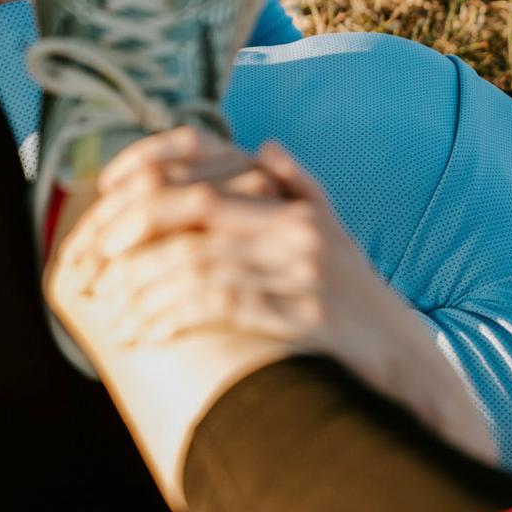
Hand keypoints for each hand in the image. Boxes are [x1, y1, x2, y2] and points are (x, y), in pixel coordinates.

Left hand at [56, 131, 378, 359]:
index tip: (104, 222)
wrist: (412, 365)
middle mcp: (302, 232)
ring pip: (200, 264)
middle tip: (98, 271)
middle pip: (192, 217)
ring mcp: (308, 272)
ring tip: (120, 316)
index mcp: (298, 211)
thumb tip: (268, 146)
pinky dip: (177, 318)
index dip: (144, 195)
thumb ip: (305, 192)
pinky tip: (153, 334)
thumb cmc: (366, 307)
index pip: (202, 182)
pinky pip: (224, 306)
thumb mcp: (341, 241)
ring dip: (147, 292)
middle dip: (133, 240)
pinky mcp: (310, 316)